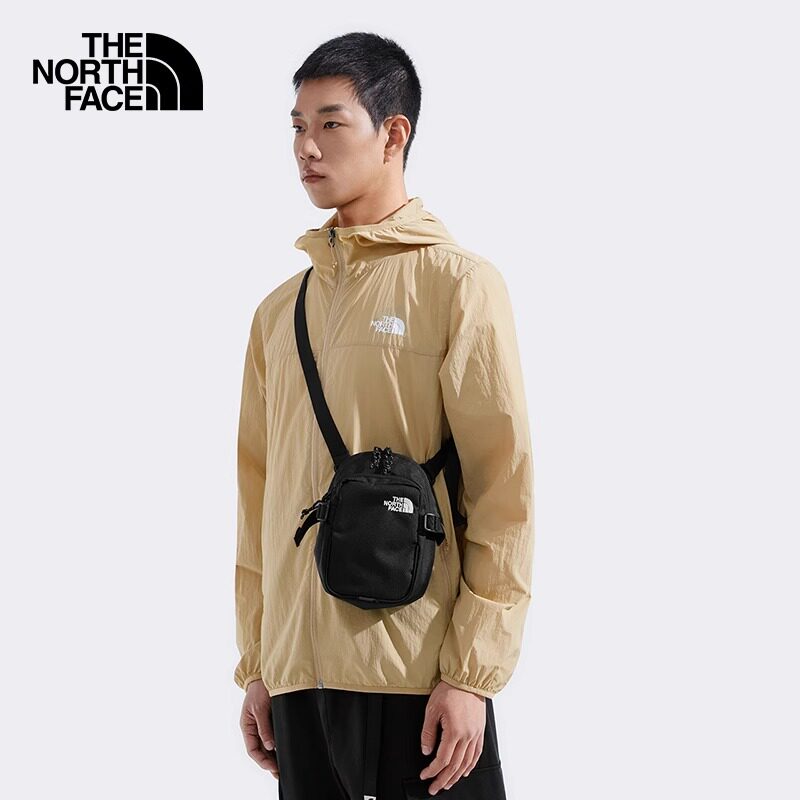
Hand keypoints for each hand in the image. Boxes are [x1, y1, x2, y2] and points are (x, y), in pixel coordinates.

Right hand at [239, 679, 278, 778]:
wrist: (264, 674)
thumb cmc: (259, 689)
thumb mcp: (260, 708)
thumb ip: (264, 727)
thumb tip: (270, 746)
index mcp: (246, 726)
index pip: (252, 749)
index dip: (262, 760)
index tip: (273, 767)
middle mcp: (253, 728)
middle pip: (260, 750)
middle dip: (268, 763)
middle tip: (279, 773)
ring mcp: (261, 724)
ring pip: (266, 745)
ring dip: (272, 756)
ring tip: (282, 767)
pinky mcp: (270, 720)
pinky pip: (271, 736)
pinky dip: (276, 745)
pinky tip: (283, 751)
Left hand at [419, 679, 485, 793]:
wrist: (468, 679)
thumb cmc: (450, 690)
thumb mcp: (432, 709)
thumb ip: (428, 732)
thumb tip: (426, 750)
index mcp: (454, 732)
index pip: (442, 760)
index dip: (432, 771)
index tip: (425, 775)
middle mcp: (467, 736)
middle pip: (455, 766)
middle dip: (443, 780)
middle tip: (434, 788)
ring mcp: (475, 734)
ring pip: (467, 763)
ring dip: (457, 776)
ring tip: (448, 784)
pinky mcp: (480, 730)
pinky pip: (477, 753)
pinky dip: (471, 765)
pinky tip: (465, 771)